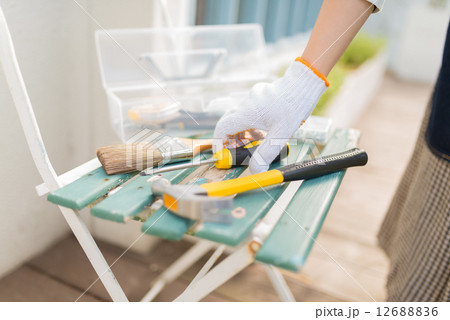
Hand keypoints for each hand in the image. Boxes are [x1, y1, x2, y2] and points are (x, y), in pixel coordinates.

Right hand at [213, 58, 328, 172]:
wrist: (304, 82)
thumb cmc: (293, 106)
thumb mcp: (281, 135)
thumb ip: (266, 153)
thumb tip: (256, 171)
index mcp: (247, 113)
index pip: (223, 128)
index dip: (219, 143)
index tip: (221, 155)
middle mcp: (246, 104)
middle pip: (228, 123)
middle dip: (230, 140)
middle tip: (236, 153)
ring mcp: (252, 98)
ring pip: (239, 118)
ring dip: (242, 133)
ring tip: (253, 145)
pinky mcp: (259, 95)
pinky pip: (248, 112)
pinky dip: (250, 125)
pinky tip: (263, 132)